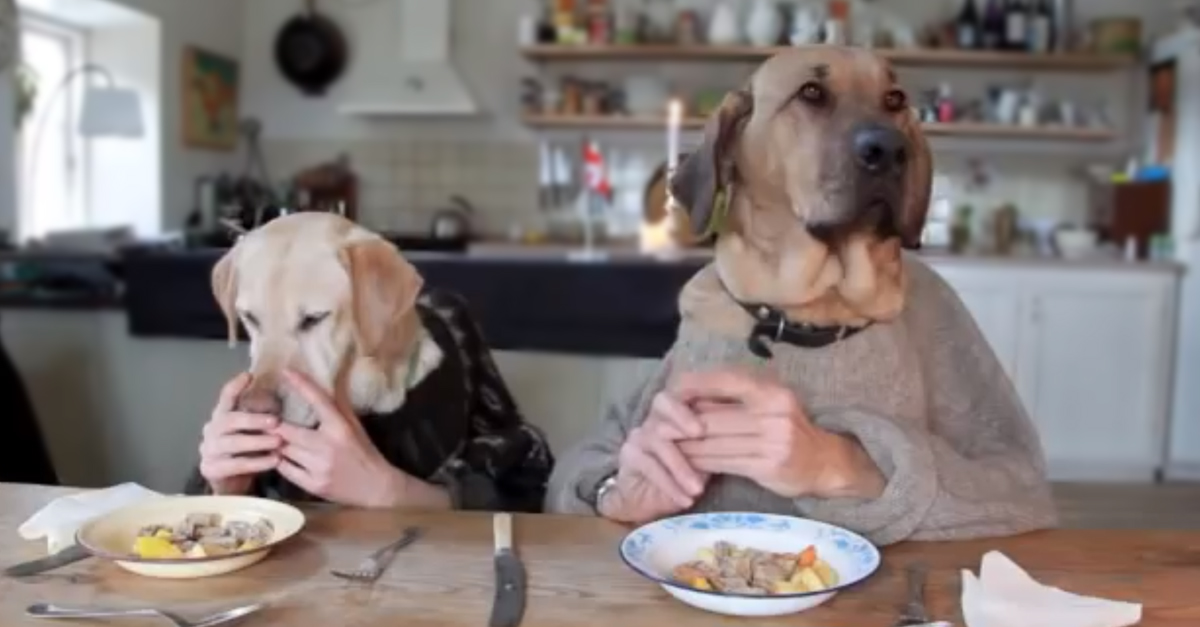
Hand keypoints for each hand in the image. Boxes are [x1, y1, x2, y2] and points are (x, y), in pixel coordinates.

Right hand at [198, 373, 281, 494]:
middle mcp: (211, 430)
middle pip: (228, 419)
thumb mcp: (254, 430)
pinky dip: (256, 462)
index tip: (249, 375)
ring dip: (257, 441)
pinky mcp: (211, 469)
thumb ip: (262, 417)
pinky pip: (235, 464)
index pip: (225, 397)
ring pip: (231, 442)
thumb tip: (282, 399)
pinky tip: (274, 460)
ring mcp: (208, 450)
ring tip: (279, 442)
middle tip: (276, 421)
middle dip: (253, 419)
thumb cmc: (247, 451)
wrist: (231, 484)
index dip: (235, 386)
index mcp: (221, 416)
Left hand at [272, 370, 447, 508]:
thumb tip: (329, 379)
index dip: (301, 385)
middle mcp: (328, 445)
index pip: (318, 400)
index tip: (286, 371)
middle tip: (267, 420)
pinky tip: (282, 457)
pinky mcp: (313, 485)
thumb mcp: (355, 425)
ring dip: (277, 444)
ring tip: (272, 439)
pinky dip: (280, 462)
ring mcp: (319, 467)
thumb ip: (338, 405)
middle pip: (288, 430)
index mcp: (340, 427)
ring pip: (283, 450)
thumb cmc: (363, 451)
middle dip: (276, 425)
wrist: (376, 487)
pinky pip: (285, 469)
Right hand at [601, 392, 709, 524]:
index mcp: (679, 411)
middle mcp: (657, 416)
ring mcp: (640, 434)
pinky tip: (685, 500)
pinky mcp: (629, 455)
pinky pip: (649, 465)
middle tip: (700, 434)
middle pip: (663, 401)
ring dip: (680, 466)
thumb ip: (719, 441)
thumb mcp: (708, 457)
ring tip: (698, 489)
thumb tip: (745, 432)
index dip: (698, 392)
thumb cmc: (686, 474)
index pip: (684, 388)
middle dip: (682, 415)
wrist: (648, 499)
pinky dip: (669, 484)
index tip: (719, 412)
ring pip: (658, 439)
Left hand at [672, 370, 884, 499]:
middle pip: (711, 416)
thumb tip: (685, 394)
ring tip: (667, 447)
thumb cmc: (788, 429)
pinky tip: (687, 464)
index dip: (691, 387)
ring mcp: (772, 440)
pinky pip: (722, 463)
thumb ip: (731, 400)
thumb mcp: (767, 404)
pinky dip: (700, 464)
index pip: (722, 381)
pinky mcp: (767, 466)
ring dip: (685, 447)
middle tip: (658, 428)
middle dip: (681, 424)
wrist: (825, 463)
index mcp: (769, 389)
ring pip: (713, 442)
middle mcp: (772, 410)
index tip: (668, 395)